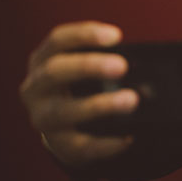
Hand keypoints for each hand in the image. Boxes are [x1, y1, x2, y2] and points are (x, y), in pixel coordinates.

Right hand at [19, 21, 138, 166]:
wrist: (66, 128)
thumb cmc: (84, 86)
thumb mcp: (87, 69)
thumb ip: (108, 62)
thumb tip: (145, 66)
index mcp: (44, 60)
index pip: (58, 40)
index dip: (85, 35)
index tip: (116, 35)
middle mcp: (36, 88)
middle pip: (55, 71)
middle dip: (88, 66)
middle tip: (122, 66)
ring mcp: (43, 118)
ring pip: (64, 111)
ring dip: (99, 105)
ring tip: (131, 100)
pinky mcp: (60, 145)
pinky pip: (82, 145)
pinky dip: (106, 143)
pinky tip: (127, 138)